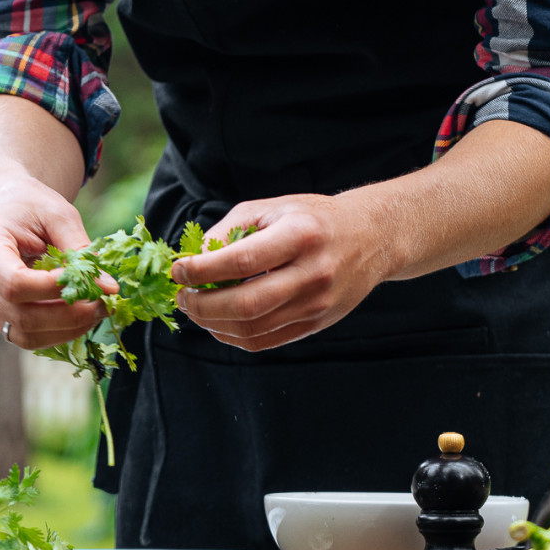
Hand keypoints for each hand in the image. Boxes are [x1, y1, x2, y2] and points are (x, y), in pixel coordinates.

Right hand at [0, 172, 116, 349]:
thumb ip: (80, 249)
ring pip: (24, 334)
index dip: (53, 289)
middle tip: (106, 302)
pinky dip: (57, 331)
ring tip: (98, 310)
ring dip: (67, 329)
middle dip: (70, 315)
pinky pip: (26, 335)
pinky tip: (82, 315)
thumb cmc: (30, 204)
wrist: (5, 204)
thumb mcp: (58, 214)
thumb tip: (109, 288)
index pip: (14, 283)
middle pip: (21, 316)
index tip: (89, 280)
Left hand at [169, 193, 387, 351]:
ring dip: (213, 324)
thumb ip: (231, 230)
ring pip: (252, 329)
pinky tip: (218, 322)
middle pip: (246, 304)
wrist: (370, 238)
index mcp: (300, 236)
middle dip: (202, 305)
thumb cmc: (312, 218)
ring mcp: (316, 305)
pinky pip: (264, 341)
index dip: (203, 269)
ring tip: (195, 309)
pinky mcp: (315, 325)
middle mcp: (312, 273)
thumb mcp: (272, 208)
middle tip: (181, 296)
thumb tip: (193, 259)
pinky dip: (233, 336)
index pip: (243, 260)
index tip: (179, 270)